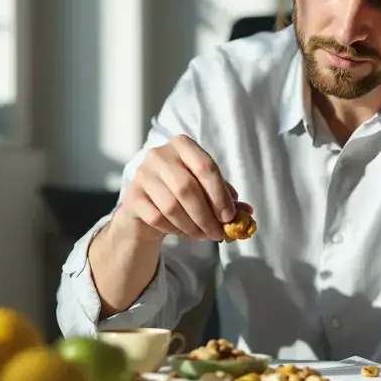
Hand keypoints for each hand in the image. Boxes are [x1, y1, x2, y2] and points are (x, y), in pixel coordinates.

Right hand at [115, 134, 252, 241]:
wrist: (146, 207)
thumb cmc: (182, 194)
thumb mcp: (206, 191)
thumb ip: (226, 199)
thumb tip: (248, 211)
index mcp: (182, 145)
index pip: (206, 166)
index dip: (220, 194)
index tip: (229, 216)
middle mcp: (159, 154)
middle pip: (188, 188)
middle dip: (207, 216)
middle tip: (219, 234)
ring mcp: (142, 174)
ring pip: (172, 206)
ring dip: (192, 226)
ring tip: (203, 235)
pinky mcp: (132, 196)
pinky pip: (157, 218)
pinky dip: (174, 230)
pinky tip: (183, 232)